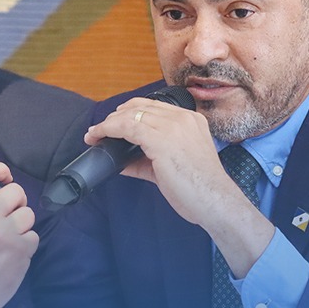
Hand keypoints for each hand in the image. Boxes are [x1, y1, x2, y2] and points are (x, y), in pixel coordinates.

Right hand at [0, 162, 38, 307]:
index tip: (4, 177)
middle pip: (16, 191)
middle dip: (15, 201)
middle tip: (7, 214)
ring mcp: (6, 234)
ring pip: (28, 214)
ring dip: (21, 224)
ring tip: (8, 236)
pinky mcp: (21, 250)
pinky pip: (33, 236)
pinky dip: (26, 243)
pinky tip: (12, 252)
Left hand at [85, 98, 272, 276]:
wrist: (215, 201)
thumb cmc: (198, 189)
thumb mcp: (172, 167)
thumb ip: (147, 162)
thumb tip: (122, 163)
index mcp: (190, 120)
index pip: (153, 106)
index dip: (129, 111)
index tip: (113, 123)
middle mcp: (182, 118)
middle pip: (139, 107)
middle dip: (115, 116)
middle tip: (99, 130)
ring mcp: (172, 126)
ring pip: (130, 115)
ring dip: (107, 124)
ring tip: (94, 134)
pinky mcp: (161, 140)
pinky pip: (126, 127)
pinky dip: (107, 130)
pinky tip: (97, 137)